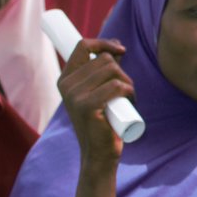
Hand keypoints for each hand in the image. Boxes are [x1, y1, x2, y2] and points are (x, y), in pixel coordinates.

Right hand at [58, 38, 133, 164]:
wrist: (99, 152)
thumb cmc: (103, 120)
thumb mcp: (101, 90)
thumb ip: (105, 69)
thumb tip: (117, 45)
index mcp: (66, 79)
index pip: (83, 45)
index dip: (105, 43)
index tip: (122, 49)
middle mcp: (66, 85)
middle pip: (105, 59)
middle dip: (123, 72)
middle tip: (127, 91)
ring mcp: (74, 96)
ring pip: (113, 71)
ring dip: (128, 83)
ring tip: (128, 99)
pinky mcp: (87, 106)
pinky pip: (117, 86)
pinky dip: (130, 92)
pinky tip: (131, 103)